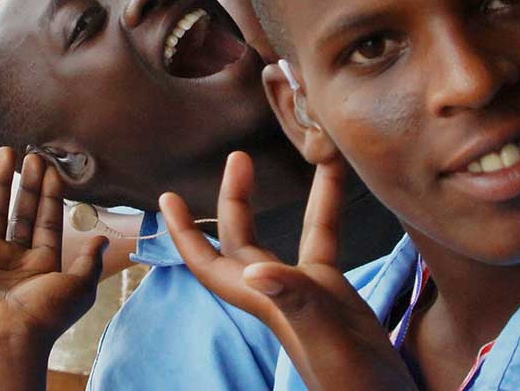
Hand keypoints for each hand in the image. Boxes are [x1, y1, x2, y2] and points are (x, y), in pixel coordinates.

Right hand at [0, 147, 107, 356]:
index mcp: (41, 265)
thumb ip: (89, 261)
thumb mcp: (79, 286)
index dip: (50, 195)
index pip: (46, 222)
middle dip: (27, 184)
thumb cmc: (45, 315)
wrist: (6, 338)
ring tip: (5, 152)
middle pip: (20, 213)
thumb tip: (102, 239)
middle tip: (31, 154)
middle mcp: (13, 259)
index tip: (52, 169)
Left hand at [160, 152, 416, 388]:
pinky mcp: (337, 293)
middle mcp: (279, 294)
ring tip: (308, 152)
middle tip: (238, 156)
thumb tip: (255, 269)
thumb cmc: (352, 386)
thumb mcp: (323, 341)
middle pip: (242, 239)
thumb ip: (295, 303)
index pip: (210, 265)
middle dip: (236, 198)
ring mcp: (309, 293)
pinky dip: (331, 208)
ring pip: (291, 234)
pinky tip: (340, 175)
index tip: (167, 198)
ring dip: (296, 195)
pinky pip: (328, 239)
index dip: (185, 234)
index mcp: (265, 304)